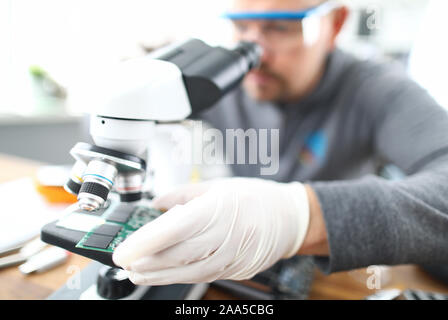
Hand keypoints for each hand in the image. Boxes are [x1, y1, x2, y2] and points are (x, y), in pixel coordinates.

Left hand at [112, 177, 309, 284]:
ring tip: (136, 272)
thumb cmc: (255, 198)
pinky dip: (178, 277)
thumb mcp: (218, 186)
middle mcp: (225, 236)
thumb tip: (156, 203)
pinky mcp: (234, 270)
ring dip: (157, 275)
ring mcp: (231, 257)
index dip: (145, 242)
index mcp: (219, 209)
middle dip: (145, 262)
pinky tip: (163, 274)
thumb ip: (182, 195)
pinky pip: (201, 276)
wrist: (289, 219)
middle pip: (177, 255)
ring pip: (187, 272)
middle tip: (122, 261)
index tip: (122, 250)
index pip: (175, 229)